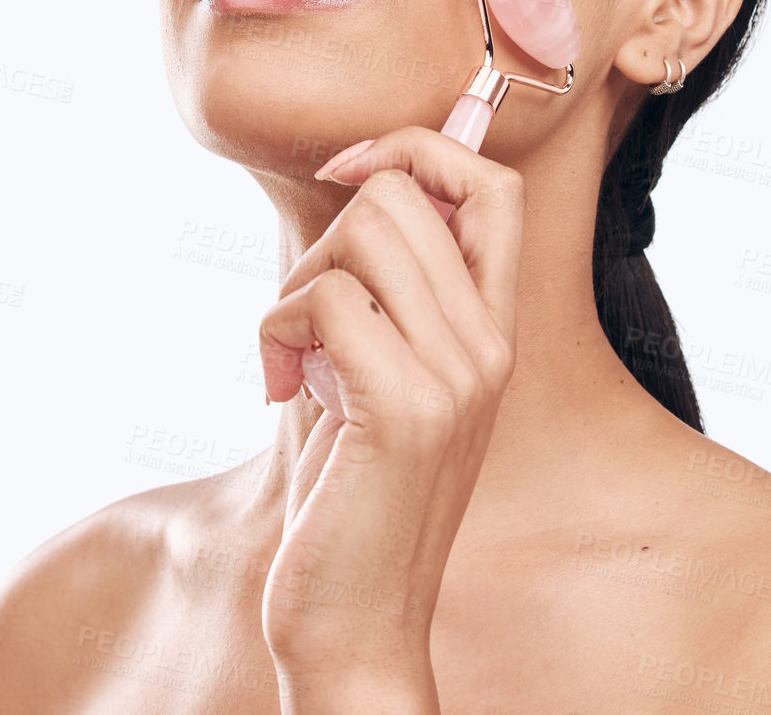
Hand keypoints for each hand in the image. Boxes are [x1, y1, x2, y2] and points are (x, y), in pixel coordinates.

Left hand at [256, 126, 524, 705]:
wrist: (355, 622)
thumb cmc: (349, 494)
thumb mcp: (377, 375)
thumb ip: (383, 295)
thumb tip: (359, 185)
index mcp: (491, 333)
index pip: (493, 188)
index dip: (418, 148)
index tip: (347, 171)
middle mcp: (490, 345)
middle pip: (402, 194)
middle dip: (324, 237)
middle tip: (304, 316)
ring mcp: (458, 375)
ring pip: (360, 233)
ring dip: (294, 287)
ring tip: (293, 359)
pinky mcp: (407, 409)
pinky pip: (324, 301)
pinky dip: (276, 333)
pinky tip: (281, 390)